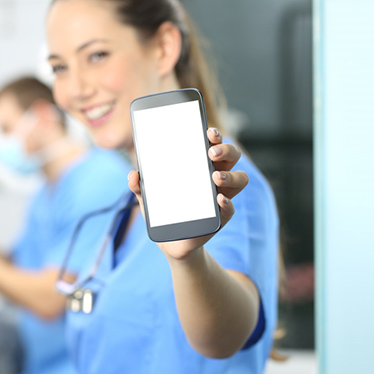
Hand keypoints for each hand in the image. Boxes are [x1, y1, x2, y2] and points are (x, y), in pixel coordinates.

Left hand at [127, 127, 248, 259]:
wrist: (170, 240)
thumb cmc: (163, 210)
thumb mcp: (148, 196)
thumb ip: (139, 185)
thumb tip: (133, 174)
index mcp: (201, 166)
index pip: (214, 145)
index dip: (215, 136)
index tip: (208, 132)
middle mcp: (216, 177)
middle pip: (232, 156)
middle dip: (226, 150)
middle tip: (211, 153)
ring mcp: (221, 196)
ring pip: (240, 179)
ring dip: (230, 176)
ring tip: (215, 177)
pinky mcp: (221, 216)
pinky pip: (230, 208)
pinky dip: (227, 203)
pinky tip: (219, 200)